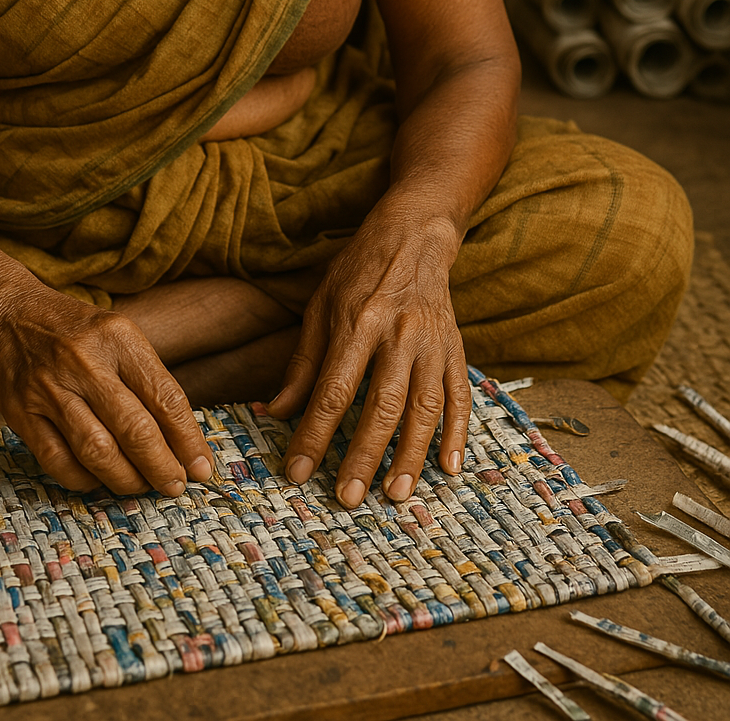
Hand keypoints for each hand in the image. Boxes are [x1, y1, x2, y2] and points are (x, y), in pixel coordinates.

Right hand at [0, 280, 213, 496]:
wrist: (3, 312)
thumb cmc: (72, 329)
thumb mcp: (116, 334)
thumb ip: (146, 379)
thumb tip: (181, 441)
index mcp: (117, 336)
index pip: (164, 396)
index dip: (188, 439)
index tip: (202, 467)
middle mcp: (84, 360)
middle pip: (134, 429)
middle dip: (162, 467)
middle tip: (174, 486)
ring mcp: (49, 388)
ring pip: (98, 451)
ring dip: (126, 479)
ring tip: (141, 486)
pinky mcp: (21, 412)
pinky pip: (58, 461)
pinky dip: (84, 480)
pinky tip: (98, 479)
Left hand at [265, 209, 469, 506]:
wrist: (414, 235)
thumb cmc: (358, 271)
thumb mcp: (320, 305)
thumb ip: (302, 363)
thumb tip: (273, 411)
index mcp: (358, 322)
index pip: (333, 390)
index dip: (313, 434)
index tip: (297, 472)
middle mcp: (398, 334)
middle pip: (381, 405)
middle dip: (362, 456)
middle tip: (347, 499)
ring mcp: (432, 342)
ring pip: (424, 408)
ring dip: (410, 455)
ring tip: (395, 494)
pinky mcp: (456, 348)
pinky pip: (460, 396)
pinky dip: (457, 434)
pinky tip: (448, 468)